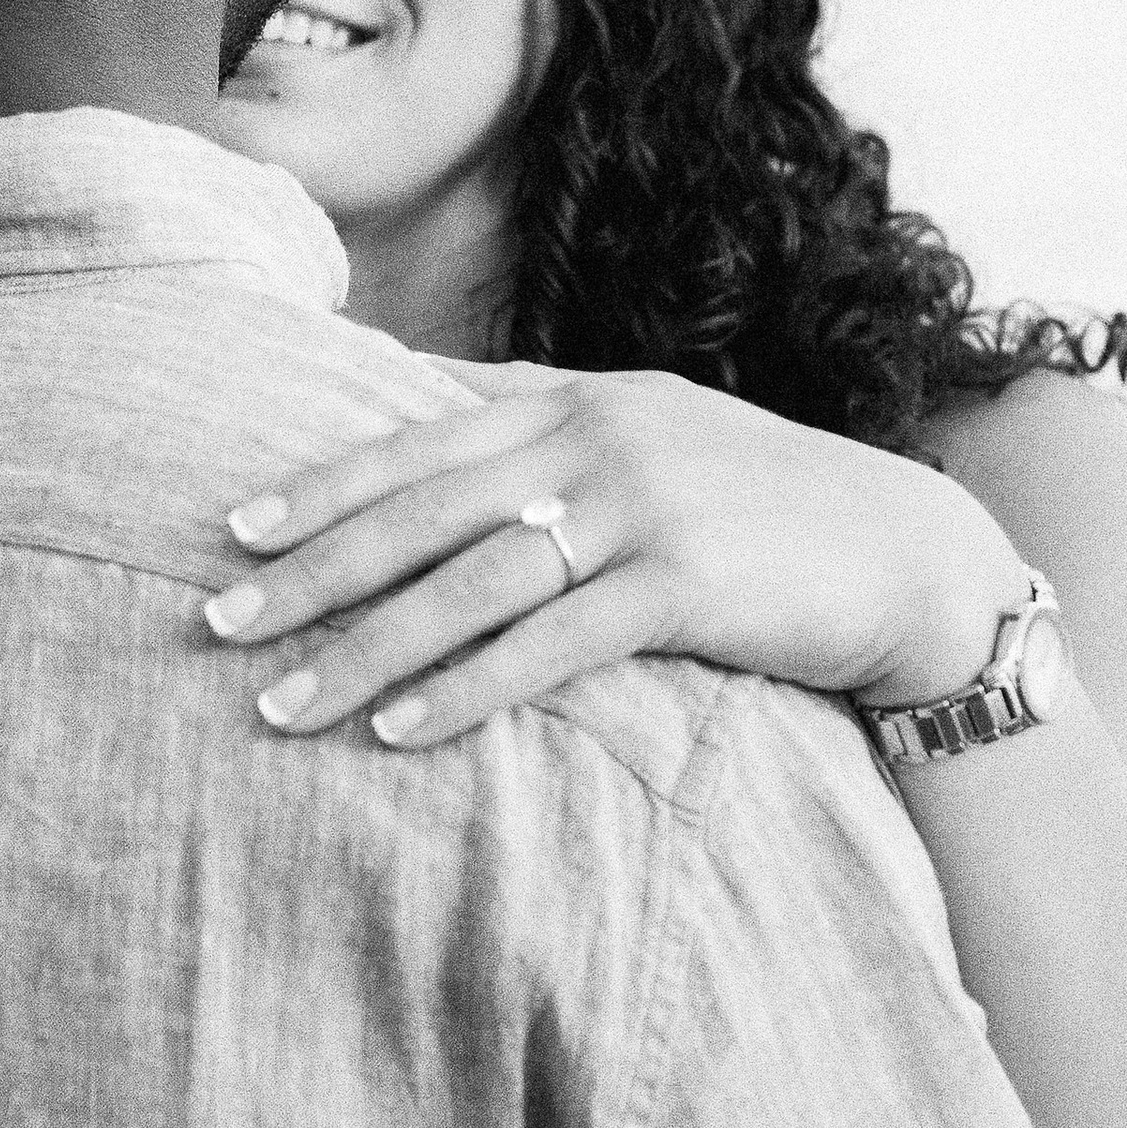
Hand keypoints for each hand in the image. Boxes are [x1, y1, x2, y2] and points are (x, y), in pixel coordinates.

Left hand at [205, 362, 1026, 748]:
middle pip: (422, 509)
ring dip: (364, 647)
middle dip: (312, 570)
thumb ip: (539, 420)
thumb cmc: (758, 503)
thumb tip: (416, 403)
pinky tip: (397, 731)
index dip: (321, 485)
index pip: (416, 436)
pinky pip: (549, 646)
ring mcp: (640, 508)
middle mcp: (596, 439)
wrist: (908, 554)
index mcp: (574, 396)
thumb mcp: (647, 433)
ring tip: (283, 704)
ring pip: (468, 583)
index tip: (233, 529)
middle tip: (218, 623)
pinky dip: (465, 689)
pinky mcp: (685, 585)